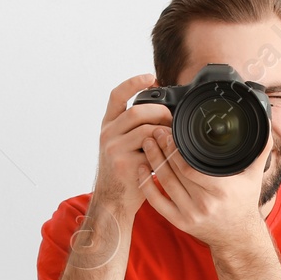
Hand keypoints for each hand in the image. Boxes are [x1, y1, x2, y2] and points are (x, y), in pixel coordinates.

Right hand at [91, 74, 171, 221]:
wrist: (113, 202)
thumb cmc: (125, 174)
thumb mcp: (125, 147)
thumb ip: (137, 130)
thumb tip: (165, 115)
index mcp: (108, 126)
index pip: (117, 96)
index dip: (133, 83)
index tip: (151, 77)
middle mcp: (107, 133)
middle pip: (137, 110)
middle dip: (160, 112)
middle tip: (172, 122)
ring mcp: (114, 147)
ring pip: (145, 128)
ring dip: (164, 132)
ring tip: (173, 141)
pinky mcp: (124, 162)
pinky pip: (150, 149)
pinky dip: (163, 150)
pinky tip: (168, 156)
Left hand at [136, 124, 270, 250]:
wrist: (238, 238)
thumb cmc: (244, 204)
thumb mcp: (254, 177)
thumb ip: (260, 150)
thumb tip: (266, 125)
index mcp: (219, 190)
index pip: (189, 166)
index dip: (175, 148)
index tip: (170, 131)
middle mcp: (203, 204)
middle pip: (174, 171)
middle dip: (161, 149)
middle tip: (155, 131)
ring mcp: (189, 214)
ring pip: (163, 183)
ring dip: (153, 160)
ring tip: (148, 142)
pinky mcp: (179, 222)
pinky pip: (156, 202)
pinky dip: (146, 184)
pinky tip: (142, 168)